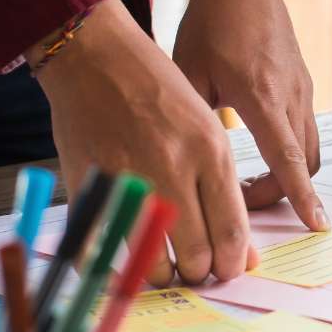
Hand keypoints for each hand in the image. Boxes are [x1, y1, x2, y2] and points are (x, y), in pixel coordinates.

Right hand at [33, 0, 257, 285]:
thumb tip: (242, 254)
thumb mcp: (206, 130)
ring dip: (160, 275)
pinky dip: (111, 269)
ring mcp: (129, 179)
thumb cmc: (158, 91)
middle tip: (195, 270)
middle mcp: (172, 167)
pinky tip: (121, 267)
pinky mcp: (89, 184)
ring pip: (152, 261)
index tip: (228, 270)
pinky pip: (100, 249)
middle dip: (200, 273)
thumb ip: (224, 192)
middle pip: (196, 254)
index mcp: (210, 151)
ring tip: (163, 268)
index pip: (231, 232)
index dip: (232, 263)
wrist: (95, 55)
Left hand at [173, 0, 327, 231]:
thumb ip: (191, 120)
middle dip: (281, 193)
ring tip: (250, 179)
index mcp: (261, 97)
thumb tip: (180, 166)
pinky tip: (260, 146)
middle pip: (305, 164)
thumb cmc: (211, 21)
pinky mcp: (304, 83)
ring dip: (288, 173)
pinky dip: (291, 150)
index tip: (316, 224)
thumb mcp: (188, 72)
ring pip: (310, 149)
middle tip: (242, 200)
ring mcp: (303, 90)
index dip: (302, 196)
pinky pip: (306, 128)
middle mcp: (291, 97)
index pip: (289, 159)